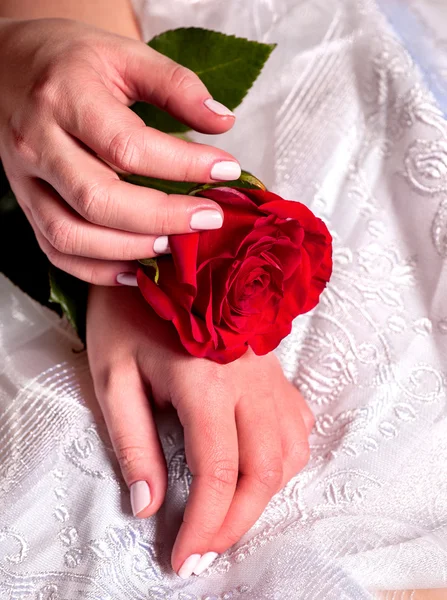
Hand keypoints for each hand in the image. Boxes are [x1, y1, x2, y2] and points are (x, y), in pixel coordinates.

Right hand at [0, 18, 239, 284]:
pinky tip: (134, 269)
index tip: (227, 172)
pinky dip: (96, 270)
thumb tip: (223, 123)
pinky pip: (54, 250)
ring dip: (129, 250)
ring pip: (71, 235)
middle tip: (208, 219)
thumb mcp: (125, 55)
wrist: (7, 66)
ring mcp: (25, 180)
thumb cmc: (73, 61)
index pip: (127, 147)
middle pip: (99, 200)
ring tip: (174, 245)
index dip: (183, 166)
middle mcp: (38, 142)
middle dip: (162, 218)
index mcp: (65, 98)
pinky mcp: (25, 203)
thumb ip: (175, 85)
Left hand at [87, 285, 312, 577]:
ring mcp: (268, 371)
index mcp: (204, 380)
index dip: (203, 526)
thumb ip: (133, 441)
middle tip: (204, 549)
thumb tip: (147, 505)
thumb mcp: (113, 375)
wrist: (163, 259)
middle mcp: (248, 379)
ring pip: (289, 451)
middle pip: (264, 470)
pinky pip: (296, 424)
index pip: (217, 472)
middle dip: (237, 522)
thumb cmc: (128, 312)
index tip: (182, 558)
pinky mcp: (274, 367)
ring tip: (228, 513)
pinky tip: (257, 465)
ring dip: (264, 494)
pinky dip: (283, 459)